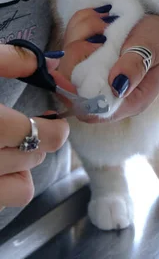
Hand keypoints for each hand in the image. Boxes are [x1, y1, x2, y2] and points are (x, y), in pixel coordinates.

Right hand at [0, 44, 69, 209]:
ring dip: (24, 164)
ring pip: (22, 186)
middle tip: (31, 128)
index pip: (37, 136)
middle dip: (39, 141)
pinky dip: (8, 184)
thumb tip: (38, 62)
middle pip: (33, 157)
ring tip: (12, 146)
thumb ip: (4, 60)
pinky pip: (7, 198)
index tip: (53, 121)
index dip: (53, 130)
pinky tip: (1, 165)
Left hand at [58, 8, 158, 121]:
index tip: (69, 66)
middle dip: (79, 52)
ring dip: (82, 33)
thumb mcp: (154, 51)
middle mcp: (107, 92)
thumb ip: (135, 67)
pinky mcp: (88, 57)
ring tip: (107, 21)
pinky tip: (101, 20)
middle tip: (101, 31)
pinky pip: (70, 40)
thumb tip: (116, 85)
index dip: (72, 93)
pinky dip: (81, 25)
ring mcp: (94, 74)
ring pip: (67, 58)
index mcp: (127, 101)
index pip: (90, 111)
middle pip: (71, 83)